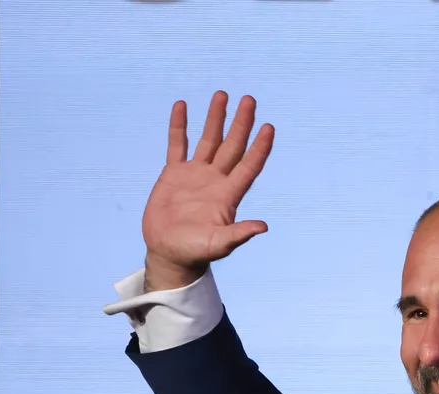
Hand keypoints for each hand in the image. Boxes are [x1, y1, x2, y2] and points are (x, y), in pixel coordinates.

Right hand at [141, 91, 274, 291]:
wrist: (169, 253)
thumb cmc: (196, 252)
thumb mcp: (219, 244)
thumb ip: (238, 234)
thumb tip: (262, 227)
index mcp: (228, 195)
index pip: (249, 165)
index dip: (259, 147)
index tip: (268, 126)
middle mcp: (215, 180)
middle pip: (232, 146)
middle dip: (241, 123)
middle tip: (249, 99)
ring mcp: (195, 175)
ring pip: (208, 140)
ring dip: (215, 118)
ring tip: (222, 94)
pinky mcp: (173, 174)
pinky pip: (177, 144)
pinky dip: (179, 126)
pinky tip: (182, 105)